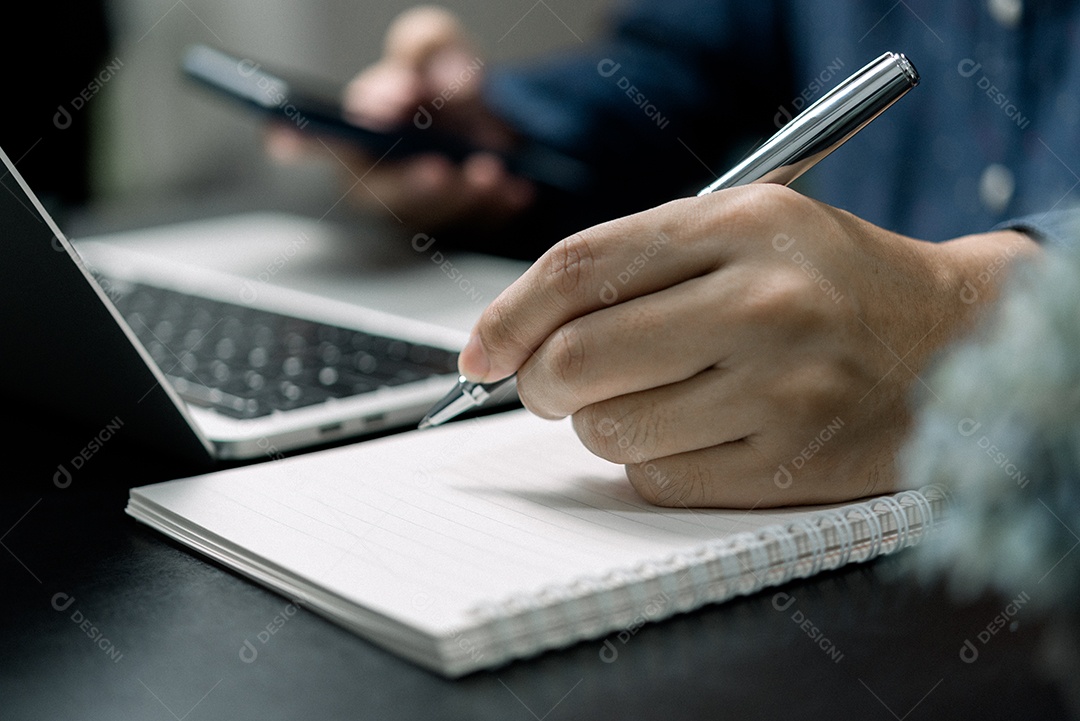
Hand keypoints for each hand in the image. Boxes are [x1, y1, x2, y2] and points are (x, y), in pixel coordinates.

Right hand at [266, 5, 533, 229]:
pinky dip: (497, 207)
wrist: (499, 117)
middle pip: (380, 192)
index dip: (301, 144)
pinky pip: (475, 226)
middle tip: (438, 169)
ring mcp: (419, 205)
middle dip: (410, 184)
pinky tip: (517, 191)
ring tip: (490, 171)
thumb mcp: (438, 46)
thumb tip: (445, 79)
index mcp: (358, 128)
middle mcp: (378, 174)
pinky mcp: (457, 225)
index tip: (292, 143)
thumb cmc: (448, 85)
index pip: (314, 140)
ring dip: (461, 197)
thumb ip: (430, 46)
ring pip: (431, 215)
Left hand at [458, 184, 1038, 506]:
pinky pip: (660, 480)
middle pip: (581, 358)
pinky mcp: (790, 463)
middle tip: (550, 384)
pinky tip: (694, 432)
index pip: (582, 268)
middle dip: (540, 382)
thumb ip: (634, 263)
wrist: (949, 341)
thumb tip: (517, 335)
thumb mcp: (745, 228)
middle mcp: (762, 305)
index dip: (509, 316)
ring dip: (600, 423)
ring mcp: (781, 390)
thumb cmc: (827, 281)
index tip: (479, 352)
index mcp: (742, 226)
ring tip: (649, 397)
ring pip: (611, 430)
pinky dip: (650, 463)